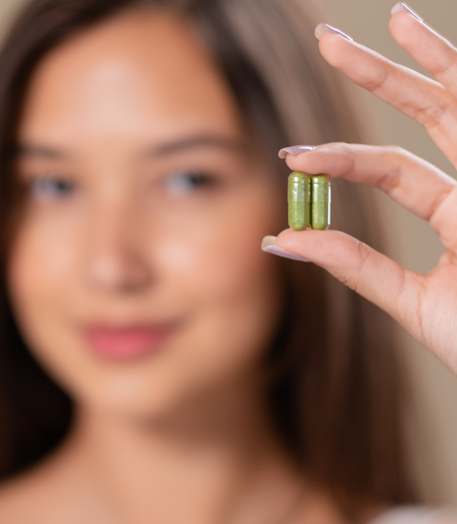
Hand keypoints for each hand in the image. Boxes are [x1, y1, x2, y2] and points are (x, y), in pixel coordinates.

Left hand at [264, 3, 456, 376]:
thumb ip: (355, 267)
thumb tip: (280, 239)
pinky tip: (435, 44)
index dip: (339, 158)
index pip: (391, 166)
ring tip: (393, 17)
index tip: (290, 155)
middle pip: (430, 113)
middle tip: (327, 39)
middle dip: (381, 75)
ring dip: (434, 58)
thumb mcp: (413, 302)